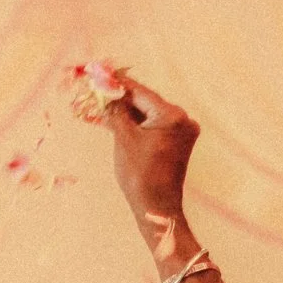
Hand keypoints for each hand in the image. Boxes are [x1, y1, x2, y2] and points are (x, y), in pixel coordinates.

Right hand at [105, 76, 199, 242]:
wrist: (156, 209)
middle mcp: (183, 119)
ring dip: (127, 111)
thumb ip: (115, 110)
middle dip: (121, 98)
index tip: (102, 73)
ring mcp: (183, 131)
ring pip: (148, 114)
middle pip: (146, 101)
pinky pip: (154, 126)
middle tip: (99, 90)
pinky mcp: (178, 142)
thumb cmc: (139, 176)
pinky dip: (137, 124)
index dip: (118, 83)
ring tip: (103, 106)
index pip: (140, 92)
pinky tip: (117, 120)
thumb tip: (105, 90)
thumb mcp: (123, 139)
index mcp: (173, 116)